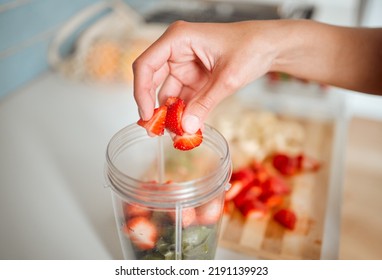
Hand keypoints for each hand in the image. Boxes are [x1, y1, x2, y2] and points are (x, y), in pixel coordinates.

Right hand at [132, 20, 277, 132]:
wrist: (270, 47)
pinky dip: (184, 112)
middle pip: (152, 80)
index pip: (146, 65)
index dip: (141, 92)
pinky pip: (183, 97)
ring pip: (168, 93)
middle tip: (155, 131)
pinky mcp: (194, 77)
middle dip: (154, 106)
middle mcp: (177, 50)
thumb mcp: (227, 78)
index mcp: (178, 39)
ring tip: (176, 134)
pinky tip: (186, 127)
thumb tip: (186, 127)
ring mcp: (185, 65)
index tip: (146, 116)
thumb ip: (205, 103)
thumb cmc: (251, 47)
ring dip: (171, 114)